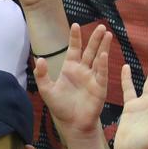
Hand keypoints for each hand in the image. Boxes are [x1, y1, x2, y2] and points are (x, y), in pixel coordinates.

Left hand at [35, 23, 110, 139]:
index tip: (76, 24)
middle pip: (90, 51)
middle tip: (101, 25)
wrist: (72, 123)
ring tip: (107, 34)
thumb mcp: (46, 90)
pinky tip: (104, 54)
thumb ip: (42, 75)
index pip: (74, 49)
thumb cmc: (60, 107)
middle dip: (95, 38)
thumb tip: (40, 59)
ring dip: (103, 47)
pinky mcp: (99, 87)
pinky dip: (102, 64)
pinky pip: (102, 73)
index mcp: (70, 68)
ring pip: (99, 58)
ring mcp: (92, 78)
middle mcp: (83, 70)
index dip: (75, 38)